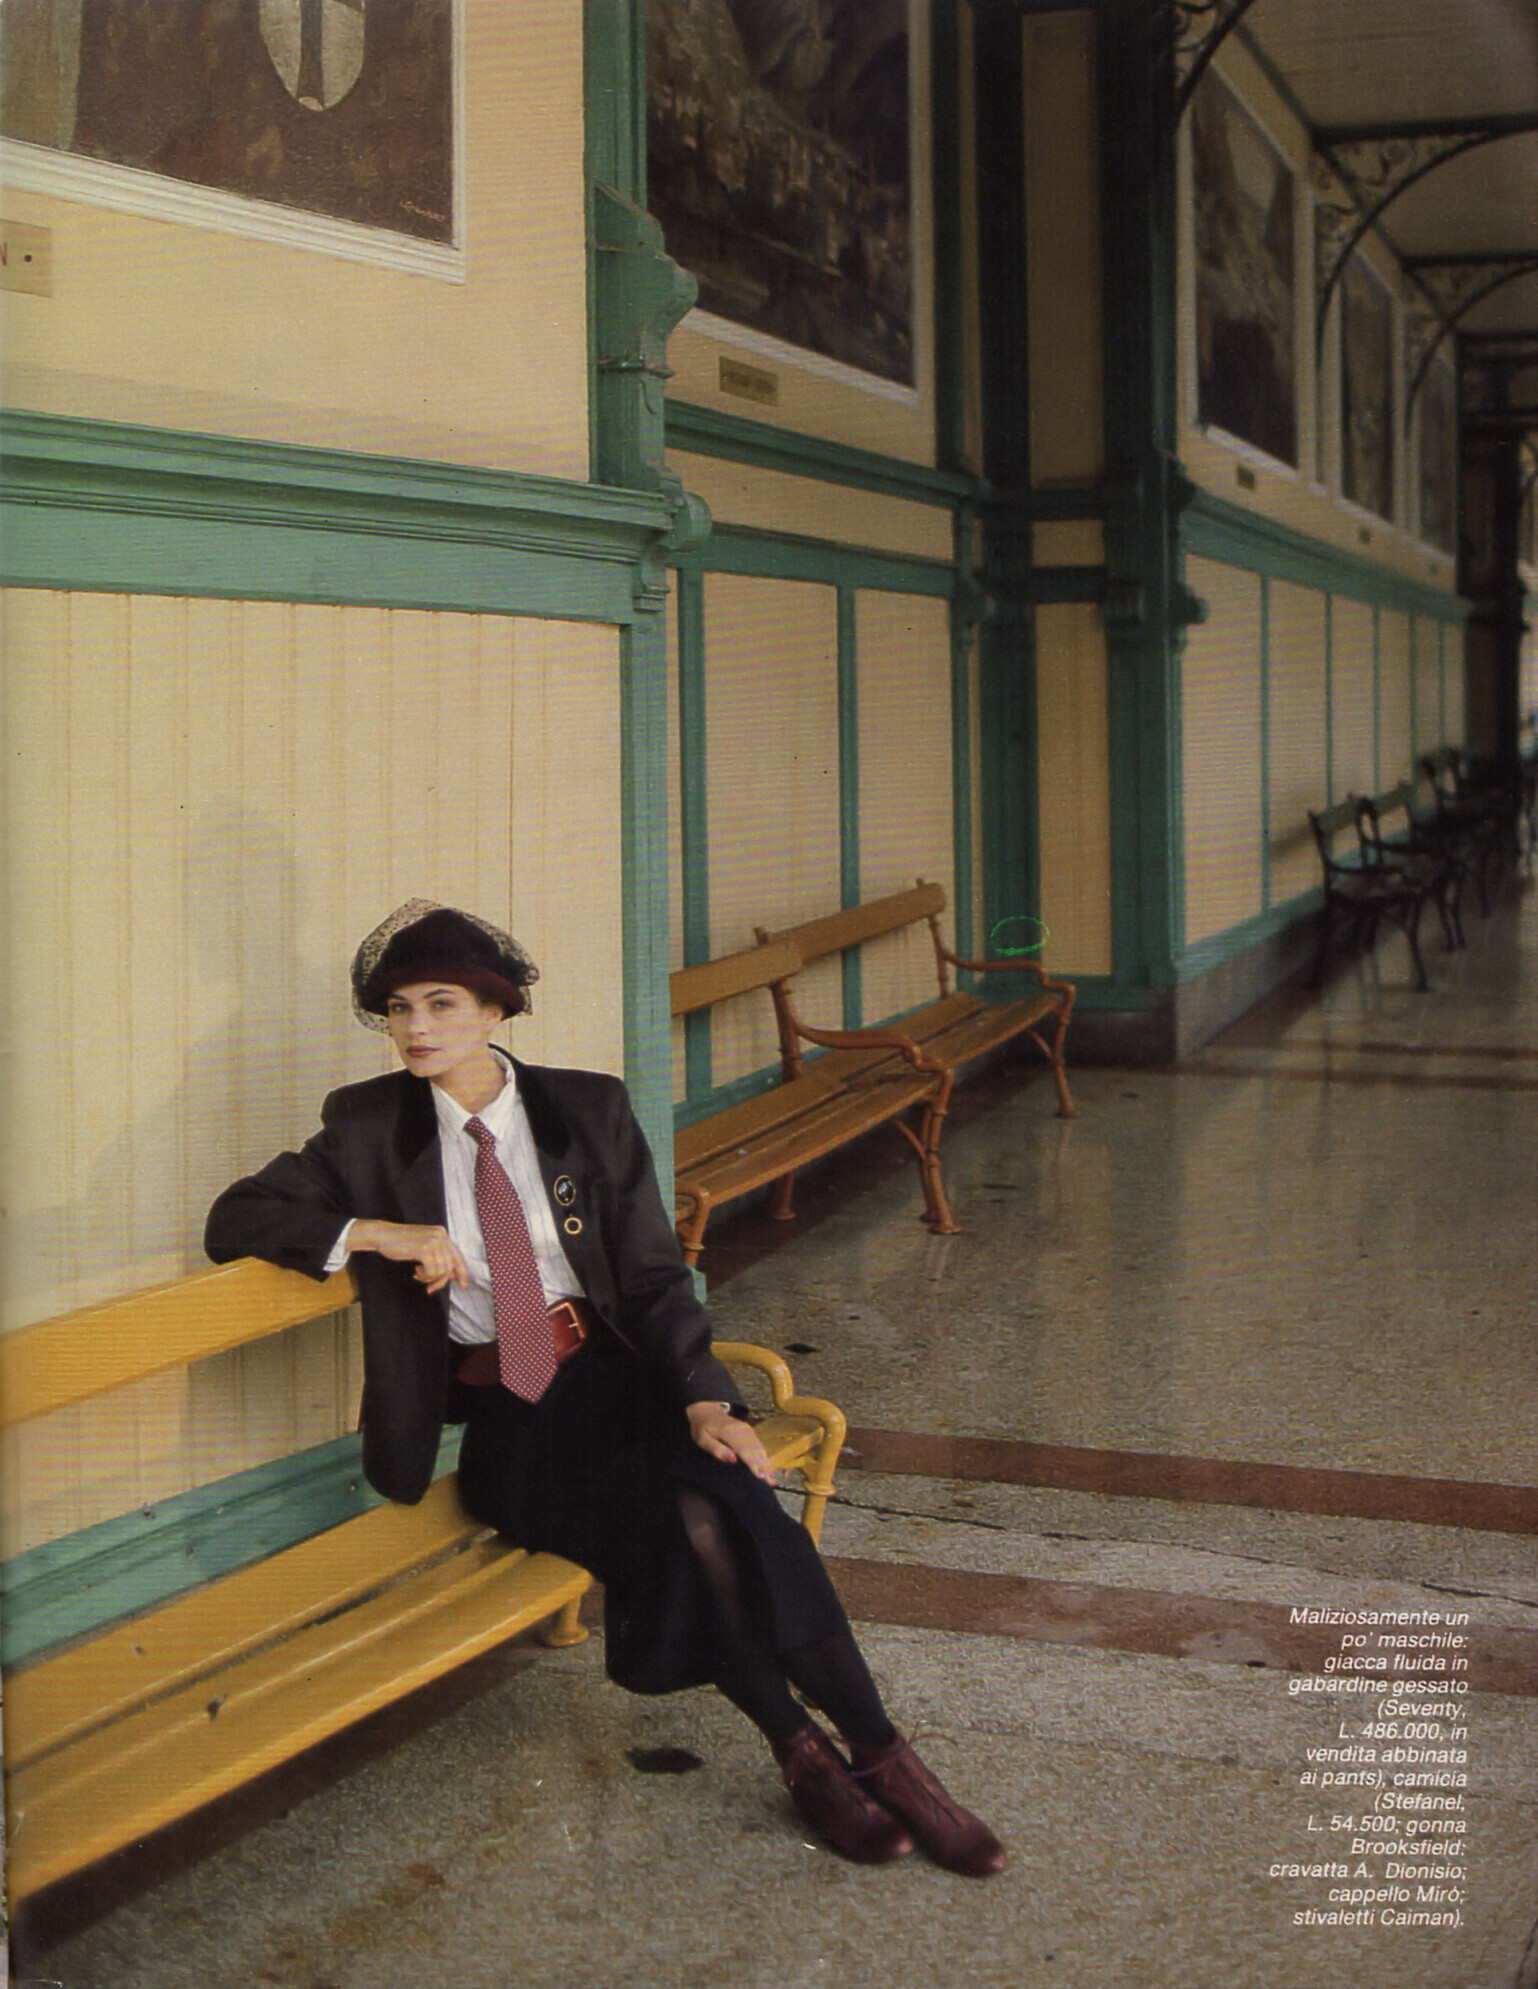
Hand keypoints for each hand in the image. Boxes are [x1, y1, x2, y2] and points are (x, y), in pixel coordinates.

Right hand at [350, 1220, 469, 1294]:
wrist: (383, 1235)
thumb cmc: (401, 1244)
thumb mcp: (424, 1247)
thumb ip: (438, 1256)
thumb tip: (452, 1275)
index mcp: (442, 1233)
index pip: (458, 1256)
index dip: (462, 1272)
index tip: (463, 1285)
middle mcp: (441, 1235)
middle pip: (451, 1266)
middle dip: (442, 1281)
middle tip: (430, 1288)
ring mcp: (433, 1241)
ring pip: (442, 1271)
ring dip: (429, 1278)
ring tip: (418, 1275)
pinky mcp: (425, 1249)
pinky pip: (433, 1271)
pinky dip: (424, 1276)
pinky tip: (415, 1271)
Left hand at [687, 1401, 776, 1483]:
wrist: (707, 1411)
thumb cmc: (702, 1428)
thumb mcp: (702, 1439)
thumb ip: (716, 1449)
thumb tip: (732, 1460)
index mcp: (729, 1432)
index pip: (744, 1450)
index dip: (753, 1464)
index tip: (760, 1476)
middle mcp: (741, 1430)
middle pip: (755, 1450)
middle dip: (763, 1466)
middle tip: (770, 1482)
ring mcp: (747, 1430)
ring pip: (759, 1448)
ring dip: (766, 1463)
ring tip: (771, 1479)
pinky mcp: (749, 1432)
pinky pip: (758, 1446)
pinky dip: (764, 1458)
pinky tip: (768, 1469)